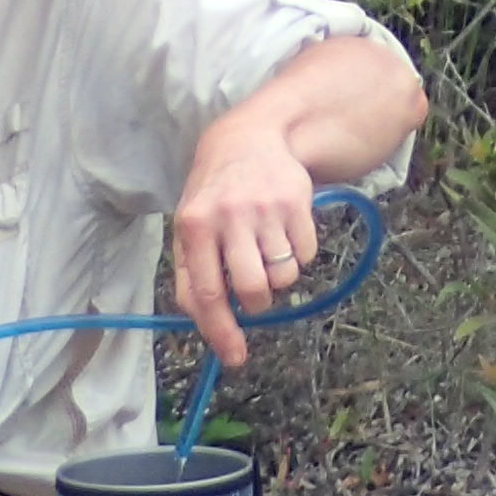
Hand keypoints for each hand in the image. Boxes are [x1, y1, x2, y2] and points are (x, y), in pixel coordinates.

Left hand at [170, 119, 320, 370]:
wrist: (250, 137)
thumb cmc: (214, 194)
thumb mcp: (189, 226)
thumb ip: (190, 276)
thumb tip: (206, 327)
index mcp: (194, 226)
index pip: (208, 292)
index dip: (222, 330)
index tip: (234, 357)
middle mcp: (229, 216)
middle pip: (253, 290)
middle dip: (258, 303)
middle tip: (255, 293)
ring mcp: (266, 208)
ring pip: (284, 277)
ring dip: (279, 278)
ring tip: (267, 251)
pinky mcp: (297, 202)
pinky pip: (306, 256)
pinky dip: (298, 256)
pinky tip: (283, 232)